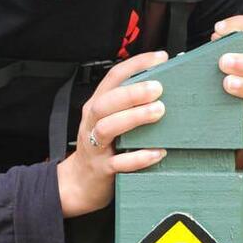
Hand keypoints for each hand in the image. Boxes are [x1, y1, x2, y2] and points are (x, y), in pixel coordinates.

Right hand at [56, 50, 168, 217]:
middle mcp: (93, 123)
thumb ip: (129, 106)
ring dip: (134, 117)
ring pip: (108, 128)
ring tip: (159, 112)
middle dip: (132, 92)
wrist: (78, 184)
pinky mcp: (102, 170)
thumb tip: (164, 86)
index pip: (113, 78)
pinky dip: (138, 157)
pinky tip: (157, 152)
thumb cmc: (102, 149)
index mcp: (96, 107)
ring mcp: (95, 147)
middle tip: (158, 88)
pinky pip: (119, 163)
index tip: (160, 58)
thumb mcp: (109, 122)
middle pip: (106, 102)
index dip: (135, 65)